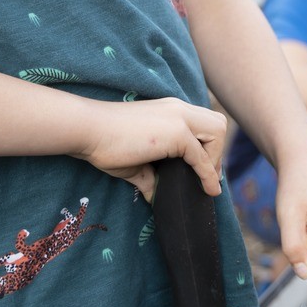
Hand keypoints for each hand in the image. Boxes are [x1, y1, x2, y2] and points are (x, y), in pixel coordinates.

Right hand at [73, 97, 225, 200]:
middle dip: (218, 151)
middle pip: (219, 124)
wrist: (88, 130)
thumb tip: (154, 196)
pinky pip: (203, 157)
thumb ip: (149, 176)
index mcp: (170, 111)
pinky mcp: (176, 133)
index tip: (202, 170)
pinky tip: (207, 190)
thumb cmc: (104, 143)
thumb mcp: (134, 162)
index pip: (204, 123)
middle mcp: (178, 109)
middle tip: (205, 174)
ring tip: (205, 181)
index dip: (209, 148)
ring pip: (218, 133)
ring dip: (216, 159)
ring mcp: (179, 119)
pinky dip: (208, 175)